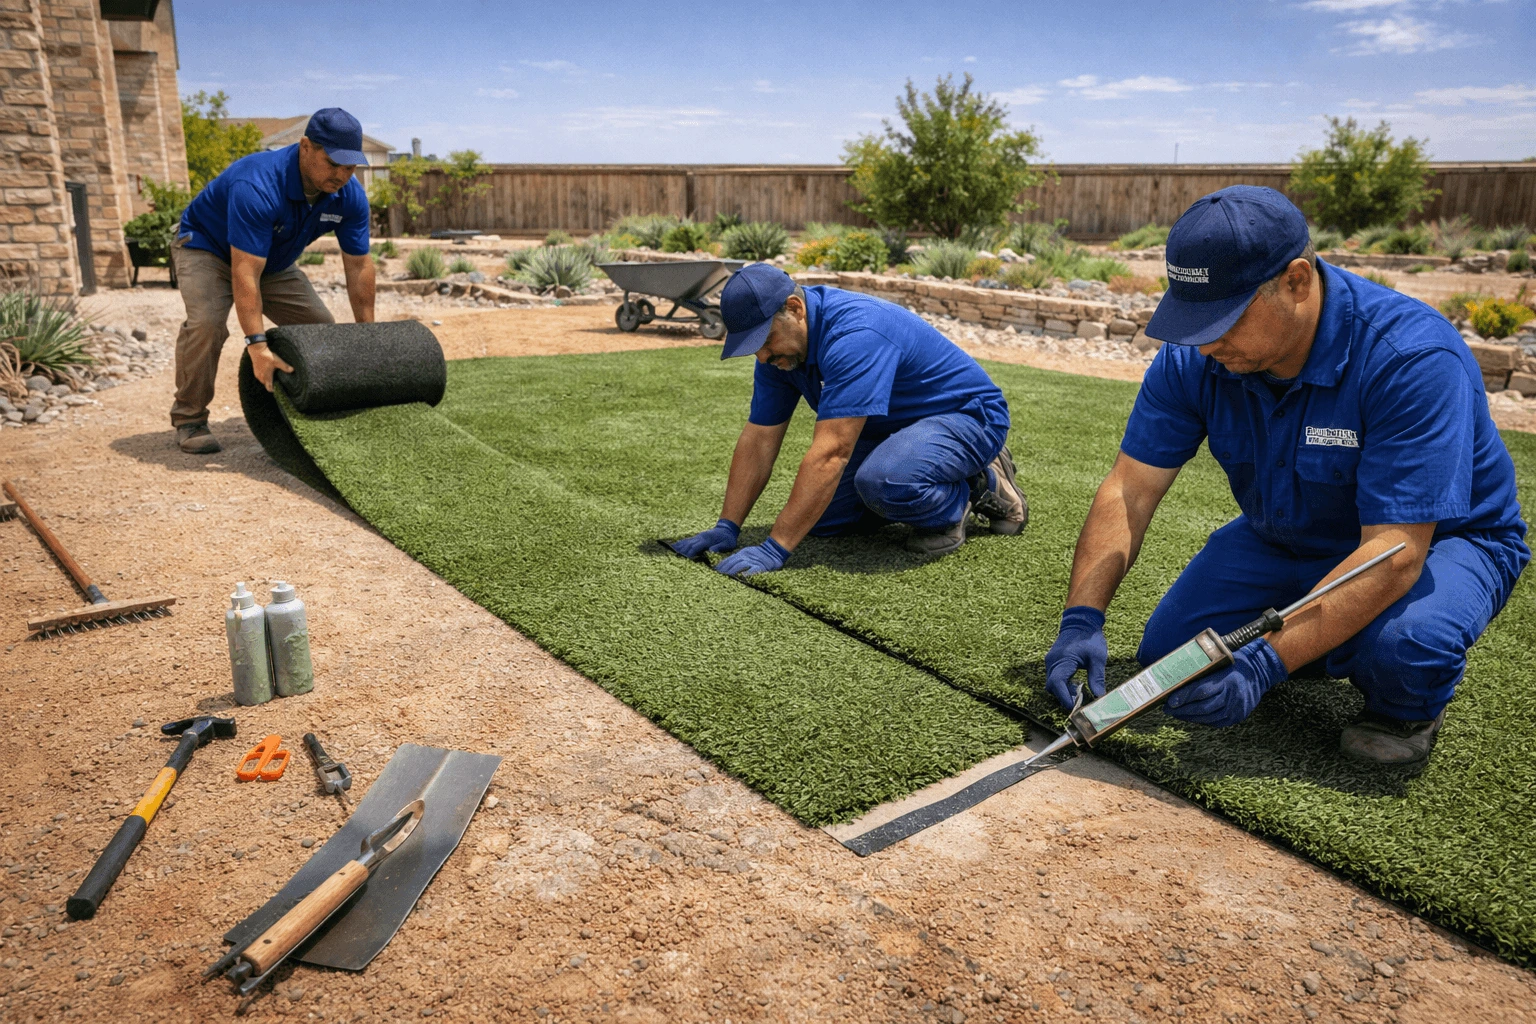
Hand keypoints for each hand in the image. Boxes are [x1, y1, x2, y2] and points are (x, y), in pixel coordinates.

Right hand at [249, 342, 293, 391]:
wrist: (257, 350)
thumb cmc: (267, 356)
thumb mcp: (277, 361)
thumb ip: (285, 367)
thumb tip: (293, 370)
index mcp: (266, 377)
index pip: (269, 387)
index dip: (273, 390)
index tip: (278, 389)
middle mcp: (260, 377)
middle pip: (266, 385)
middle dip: (271, 385)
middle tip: (278, 383)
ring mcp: (257, 373)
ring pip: (262, 380)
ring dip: (267, 380)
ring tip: (273, 378)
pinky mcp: (255, 370)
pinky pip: (260, 376)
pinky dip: (264, 376)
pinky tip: (267, 372)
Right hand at [671, 518, 739, 558]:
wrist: (726, 529)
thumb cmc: (728, 539)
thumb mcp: (727, 544)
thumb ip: (719, 547)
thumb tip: (711, 551)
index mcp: (707, 540)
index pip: (695, 547)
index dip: (690, 553)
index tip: (684, 558)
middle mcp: (700, 538)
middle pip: (688, 545)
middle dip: (682, 551)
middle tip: (674, 558)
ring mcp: (698, 537)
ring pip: (686, 542)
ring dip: (679, 547)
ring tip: (670, 552)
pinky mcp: (697, 537)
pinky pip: (687, 540)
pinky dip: (681, 543)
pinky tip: (675, 546)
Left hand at [715, 537, 789, 576]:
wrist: (773, 551)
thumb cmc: (759, 554)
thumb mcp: (747, 553)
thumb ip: (738, 558)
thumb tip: (727, 565)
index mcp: (742, 553)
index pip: (730, 559)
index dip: (722, 564)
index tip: (715, 569)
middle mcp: (746, 557)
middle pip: (733, 562)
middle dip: (725, 568)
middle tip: (717, 574)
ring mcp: (753, 561)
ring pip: (740, 565)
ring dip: (733, 570)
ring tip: (726, 575)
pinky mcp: (760, 567)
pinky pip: (753, 570)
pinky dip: (747, 573)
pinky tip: (742, 577)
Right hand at [1044, 606, 1107, 709]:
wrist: (1081, 622)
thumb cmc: (1090, 638)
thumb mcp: (1097, 658)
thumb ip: (1097, 678)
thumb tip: (1099, 696)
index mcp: (1063, 659)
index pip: (1057, 683)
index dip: (1064, 697)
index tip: (1073, 708)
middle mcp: (1052, 661)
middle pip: (1052, 686)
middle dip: (1064, 696)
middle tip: (1079, 702)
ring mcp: (1051, 661)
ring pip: (1052, 683)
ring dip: (1063, 690)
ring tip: (1079, 692)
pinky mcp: (1053, 661)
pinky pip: (1053, 677)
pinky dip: (1062, 684)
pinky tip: (1076, 684)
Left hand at [1164, 638, 1287, 727]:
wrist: (1260, 672)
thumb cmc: (1235, 664)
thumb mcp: (1219, 663)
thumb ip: (1202, 673)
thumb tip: (1177, 680)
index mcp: (1227, 681)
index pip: (1200, 691)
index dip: (1183, 698)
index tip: (1168, 701)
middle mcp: (1232, 697)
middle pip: (1202, 708)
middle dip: (1182, 710)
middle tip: (1167, 709)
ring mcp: (1236, 709)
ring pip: (1207, 717)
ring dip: (1189, 716)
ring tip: (1176, 713)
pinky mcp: (1237, 717)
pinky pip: (1215, 722)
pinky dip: (1202, 720)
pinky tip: (1191, 716)